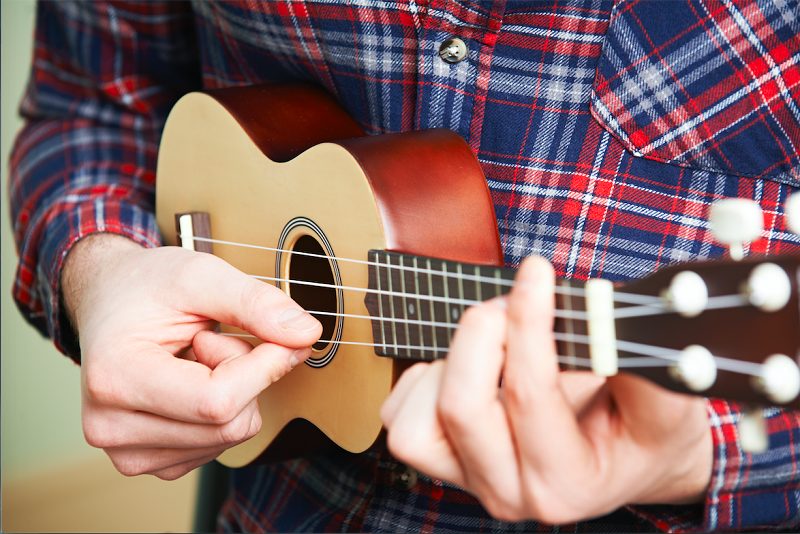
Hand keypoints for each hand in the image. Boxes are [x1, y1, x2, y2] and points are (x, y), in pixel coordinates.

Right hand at [63, 234, 321, 479]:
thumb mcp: (201, 274)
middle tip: (217, 336)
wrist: (109, 300)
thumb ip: (255, 303)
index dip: (263, 367)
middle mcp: (111, 427)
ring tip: (197, 354)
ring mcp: (128, 452)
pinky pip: (220, 444)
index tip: (276, 334)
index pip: (217, 401)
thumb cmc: (148, 285)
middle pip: (229, 424)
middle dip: (247, 375)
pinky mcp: (149, 461)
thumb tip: (307, 334)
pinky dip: (224, 409)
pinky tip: (194, 378)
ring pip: (230, 436)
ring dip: (235, 391)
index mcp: (114, 378)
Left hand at [381, 257, 711, 522]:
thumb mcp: (668, 404)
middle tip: (512, 301)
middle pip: (461, 407)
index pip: (530, 396)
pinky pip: (400, 416)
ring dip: (451, 360)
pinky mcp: (440, 461)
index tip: (537, 272)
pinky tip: (468, 366)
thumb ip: (644, 368)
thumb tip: (601, 318)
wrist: (626, 458)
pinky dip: (425, 378)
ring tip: (496, 339)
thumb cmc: (644, 430)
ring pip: (417, 419)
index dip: (530, 323)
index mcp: (568, 483)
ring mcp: (468, 480)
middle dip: (482, 334)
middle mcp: (511, 492)